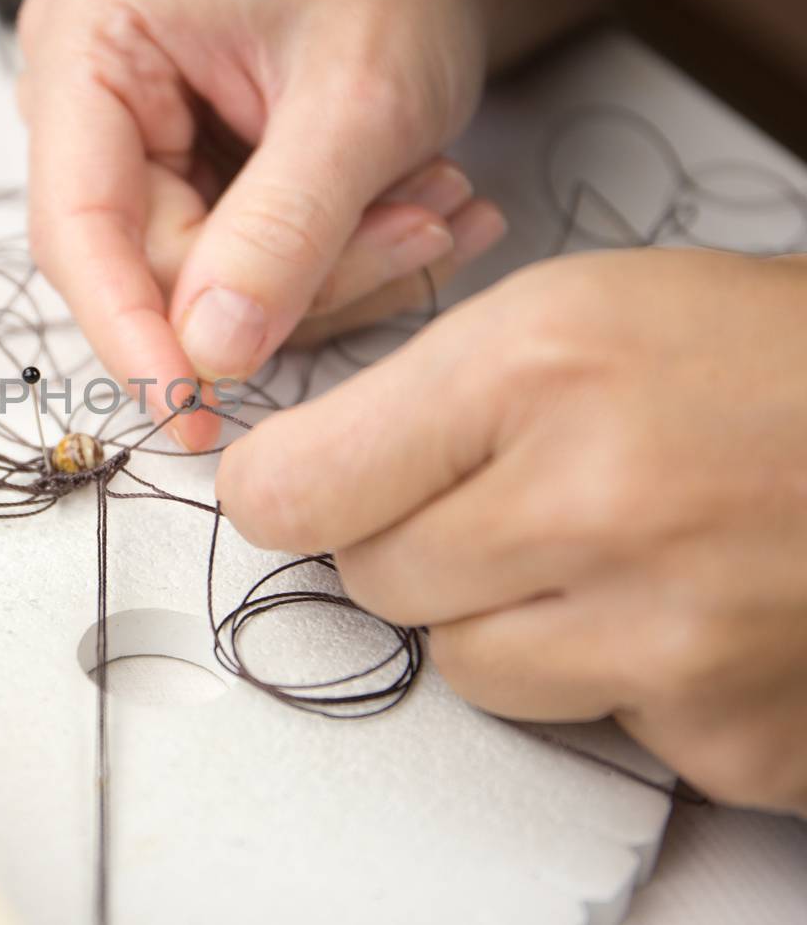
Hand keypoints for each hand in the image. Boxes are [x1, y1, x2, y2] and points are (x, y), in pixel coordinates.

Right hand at [18, 0, 506, 448]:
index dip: (128, 329)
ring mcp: (127, 160)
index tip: (188, 410)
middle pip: (144, 271)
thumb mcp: (358, 99)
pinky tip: (405, 211)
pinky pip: (235, 291)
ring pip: (200, 296)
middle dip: (286, 284)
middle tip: (418, 229)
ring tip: (431, 199)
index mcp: (90, 45)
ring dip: (330, 276)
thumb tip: (212, 353)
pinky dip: (331, 272)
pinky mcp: (177, 201)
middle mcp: (85, 108)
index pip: (78, 224)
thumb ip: (285, 228)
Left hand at [217, 248, 806, 812]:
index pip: (299, 488)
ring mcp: (671, 634)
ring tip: (603, 550)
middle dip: (416, 543)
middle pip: (374, 583)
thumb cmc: (757, 358)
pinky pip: (585, 725)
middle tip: (510, 498)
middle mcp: (599, 504)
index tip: (295, 489)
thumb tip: (283, 486)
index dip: (287, 490)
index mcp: (539, 370)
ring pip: (466, 669)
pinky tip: (680, 606)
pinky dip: (610, 676)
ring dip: (504, 620)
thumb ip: (416, 398)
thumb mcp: (570, 308)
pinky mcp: (726, 734)